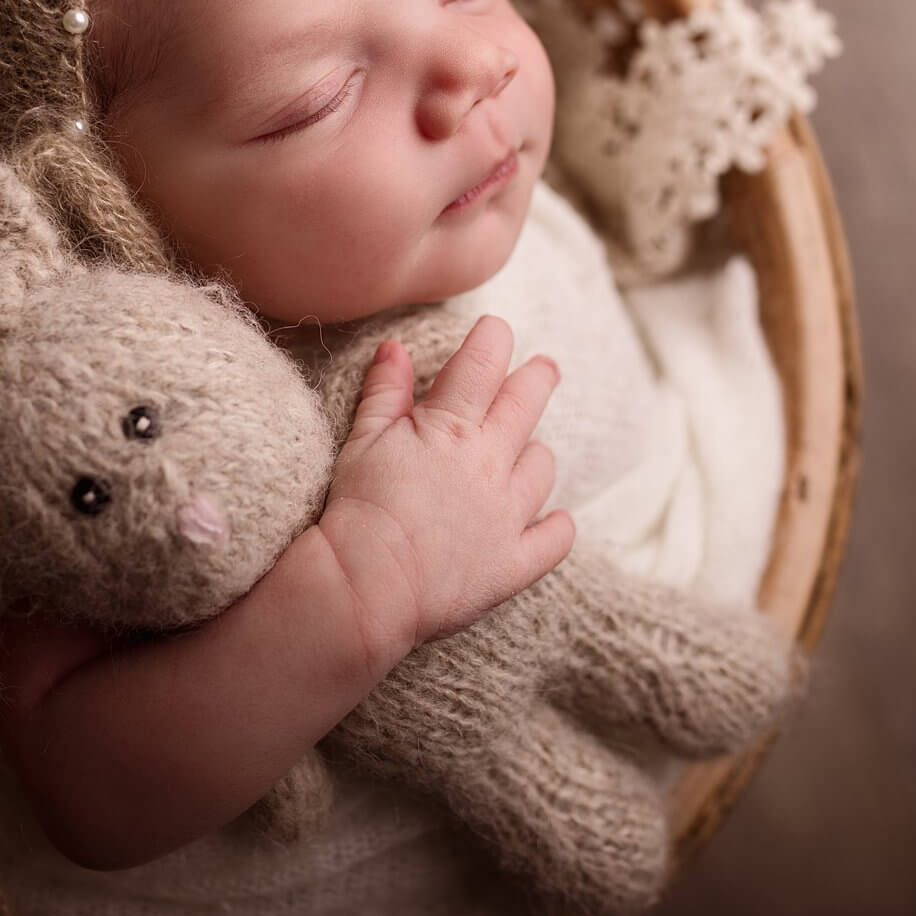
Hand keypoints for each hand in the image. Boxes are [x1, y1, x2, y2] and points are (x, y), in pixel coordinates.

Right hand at [317, 315, 573, 663]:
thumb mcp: (362, 441)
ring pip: (543, 467)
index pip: (484, 363)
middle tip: (545, 367)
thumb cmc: (358, 509)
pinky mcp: (512, 563)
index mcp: (452, 427)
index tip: (496, 330)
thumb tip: (395, 348)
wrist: (367, 586)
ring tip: (528, 451)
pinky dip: (556, 527)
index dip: (494, 339)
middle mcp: (490, 463)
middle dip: (538, 377)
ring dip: (536, 453)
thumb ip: (384, 392)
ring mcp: (507, 514)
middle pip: (528, 403)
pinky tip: (555, 520)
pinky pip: (554, 539)